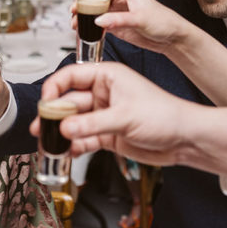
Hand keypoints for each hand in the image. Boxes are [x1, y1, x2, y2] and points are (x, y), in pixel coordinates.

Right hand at [33, 62, 200, 163]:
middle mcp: (104, 94)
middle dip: (54, 115)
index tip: (45, 102)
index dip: (54, 87)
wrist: (184, 139)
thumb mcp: (125, 117)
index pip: (72, 76)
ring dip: (61, 133)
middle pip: (69, 101)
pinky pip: (84, 139)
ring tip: (49, 142)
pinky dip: (75, 146)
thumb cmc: (165, 115)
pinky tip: (67, 151)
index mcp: (108, 76)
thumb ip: (92, 124)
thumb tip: (65, 127)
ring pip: (75, 122)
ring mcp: (105, 115)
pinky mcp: (108, 134)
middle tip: (42, 127)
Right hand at [75, 0, 192, 56]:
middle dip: (82, 9)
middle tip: (73, 18)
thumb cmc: (163, 21)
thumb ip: (118, 20)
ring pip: (95, 14)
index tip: (76, 5)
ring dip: (85, 20)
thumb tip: (99, 20)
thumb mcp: (140, 19)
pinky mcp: (118, 27)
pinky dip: (92, 29)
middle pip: (94, 2)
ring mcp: (118, 15)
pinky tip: (86, 33)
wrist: (173, 37)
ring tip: (76, 27)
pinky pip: (101, 26)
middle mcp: (120, 2)